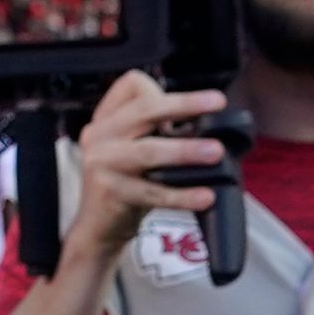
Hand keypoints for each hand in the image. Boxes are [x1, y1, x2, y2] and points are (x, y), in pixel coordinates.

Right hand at [62, 71, 230, 269]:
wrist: (97, 228)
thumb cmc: (126, 185)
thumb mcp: (131, 150)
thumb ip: (155, 132)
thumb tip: (207, 123)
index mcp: (106, 120)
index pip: (131, 86)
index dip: (163, 90)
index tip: (195, 102)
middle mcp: (99, 135)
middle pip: (143, 110)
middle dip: (183, 104)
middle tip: (216, 103)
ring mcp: (102, 163)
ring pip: (149, 151)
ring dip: (185, 150)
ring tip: (215, 152)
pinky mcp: (111, 192)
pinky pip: (153, 191)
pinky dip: (182, 195)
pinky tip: (204, 195)